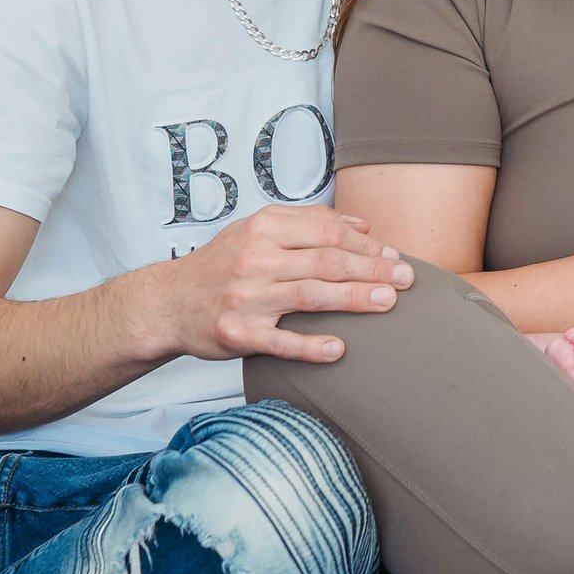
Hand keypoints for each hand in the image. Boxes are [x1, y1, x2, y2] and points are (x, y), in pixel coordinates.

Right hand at [152, 206, 414, 364]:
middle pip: (324, 261)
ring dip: (353, 299)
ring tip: (387, 303)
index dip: (364, 244)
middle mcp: (254, 259)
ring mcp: (246, 297)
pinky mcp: (237, 333)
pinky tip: (339, 349)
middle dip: (370, 269)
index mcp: (262, 229)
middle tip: (406, 279)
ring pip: (309, 295)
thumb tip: (361, 225)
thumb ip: (306, 223)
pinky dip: (310, 346)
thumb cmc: (221, 265)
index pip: (324, 231)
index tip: (392, 255)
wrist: (167, 302)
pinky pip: (279, 341)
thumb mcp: (256, 230)